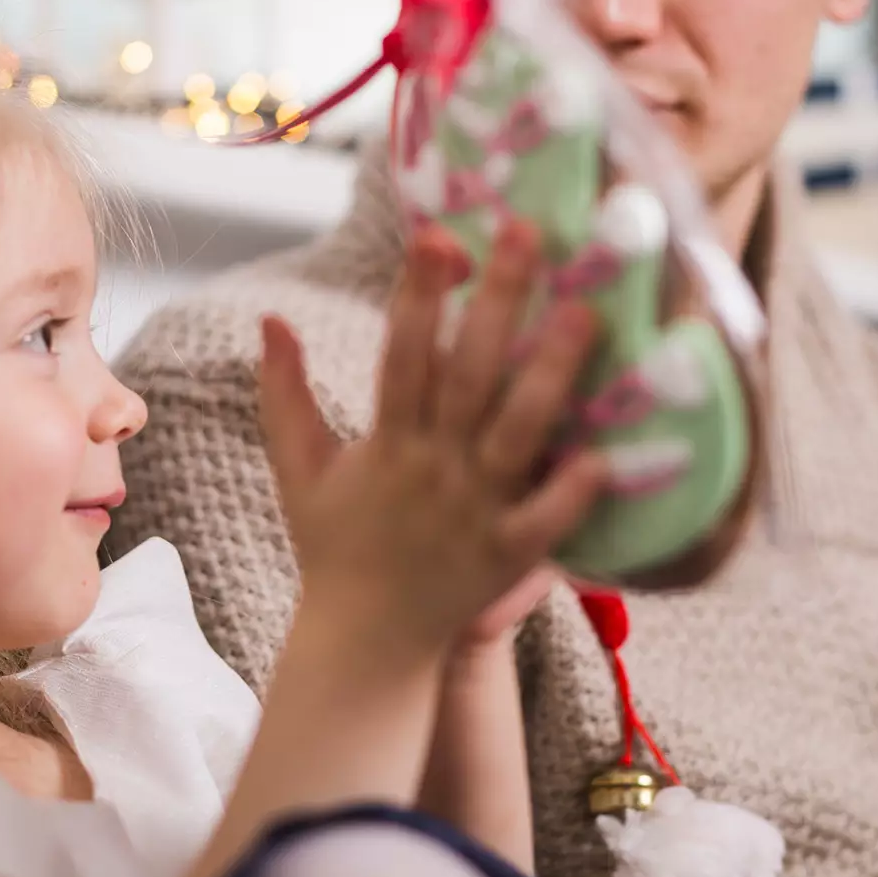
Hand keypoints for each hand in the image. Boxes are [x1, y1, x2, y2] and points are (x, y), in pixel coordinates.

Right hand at [258, 217, 607, 658]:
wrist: (363, 641)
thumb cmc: (334, 544)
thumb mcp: (298, 467)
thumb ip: (284, 392)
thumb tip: (271, 319)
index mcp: (385, 443)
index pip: (402, 355)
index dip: (419, 294)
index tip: (439, 235)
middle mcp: (432, 468)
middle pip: (467, 375)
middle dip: (498, 302)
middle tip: (530, 235)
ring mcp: (474, 512)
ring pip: (516, 433)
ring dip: (550, 374)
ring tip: (584, 314)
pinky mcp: (507, 555)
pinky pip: (545, 521)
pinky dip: (571, 491)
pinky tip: (606, 451)